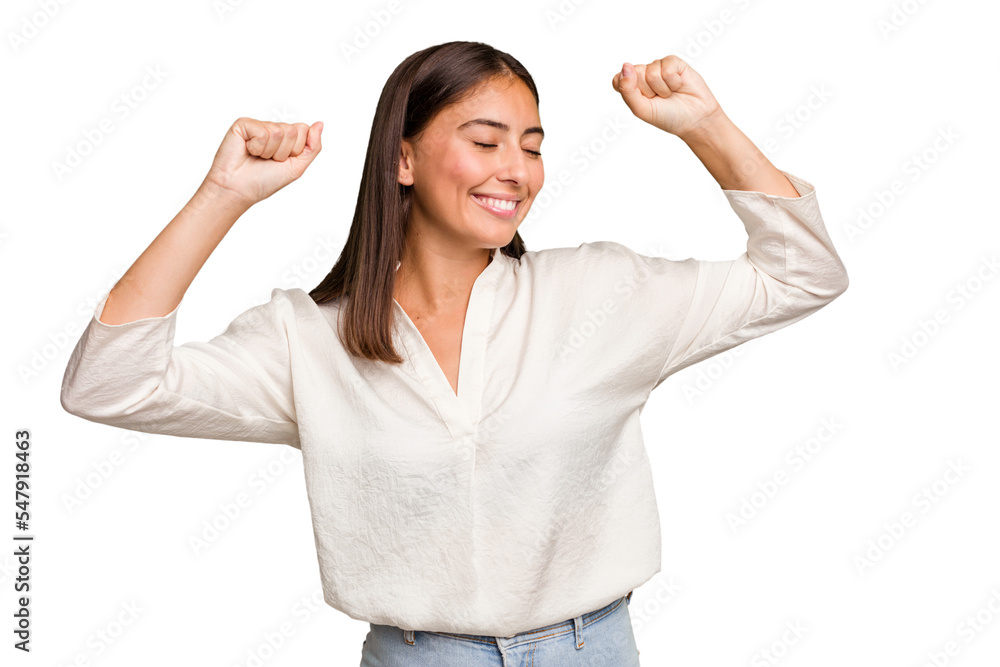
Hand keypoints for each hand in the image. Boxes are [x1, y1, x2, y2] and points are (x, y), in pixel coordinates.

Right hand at [204, 117, 322, 207]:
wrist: (239, 190)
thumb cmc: (264, 181)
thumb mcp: (297, 167)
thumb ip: (312, 146)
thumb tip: (320, 123)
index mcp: (286, 138)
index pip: (304, 130)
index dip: (296, 150)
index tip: (281, 161)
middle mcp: (273, 129)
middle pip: (293, 130)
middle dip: (283, 152)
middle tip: (268, 160)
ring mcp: (258, 125)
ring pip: (279, 131)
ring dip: (270, 152)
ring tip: (257, 157)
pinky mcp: (243, 124)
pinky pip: (263, 132)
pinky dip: (257, 148)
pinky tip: (248, 151)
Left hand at [611, 55, 722, 139]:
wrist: (694, 118)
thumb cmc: (667, 116)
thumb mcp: (641, 109)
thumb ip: (627, 90)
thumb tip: (626, 65)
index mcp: (632, 87)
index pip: (618, 80)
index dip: (630, 90)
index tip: (643, 101)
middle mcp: (643, 75)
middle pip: (634, 73)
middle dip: (647, 90)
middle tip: (659, 98)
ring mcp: (658, 67)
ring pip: (651, 71)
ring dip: (662, 88)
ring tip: (670, 93)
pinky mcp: (673, 62)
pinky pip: (666, 67)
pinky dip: (673, 81)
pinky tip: (678, 85)